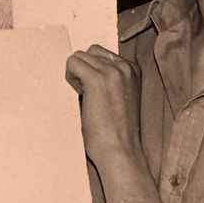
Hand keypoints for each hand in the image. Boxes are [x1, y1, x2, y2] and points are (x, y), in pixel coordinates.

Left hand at [65, 45, 141, 169]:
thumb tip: (85, 70)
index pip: (102, 54)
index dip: (93, 71)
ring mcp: (112, 72)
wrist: (120, 150)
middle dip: (84, 70)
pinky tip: (78, 93)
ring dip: (76, 73)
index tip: (97, 92)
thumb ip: (109, 80)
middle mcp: (125, 67)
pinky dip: (70, 76)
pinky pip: (72, 62)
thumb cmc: (117, 131)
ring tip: (84, 95)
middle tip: (87, 94)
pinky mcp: (97, 79)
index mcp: (133, 70)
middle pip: (90, 52)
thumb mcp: (119, 97)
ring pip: (79, 56)